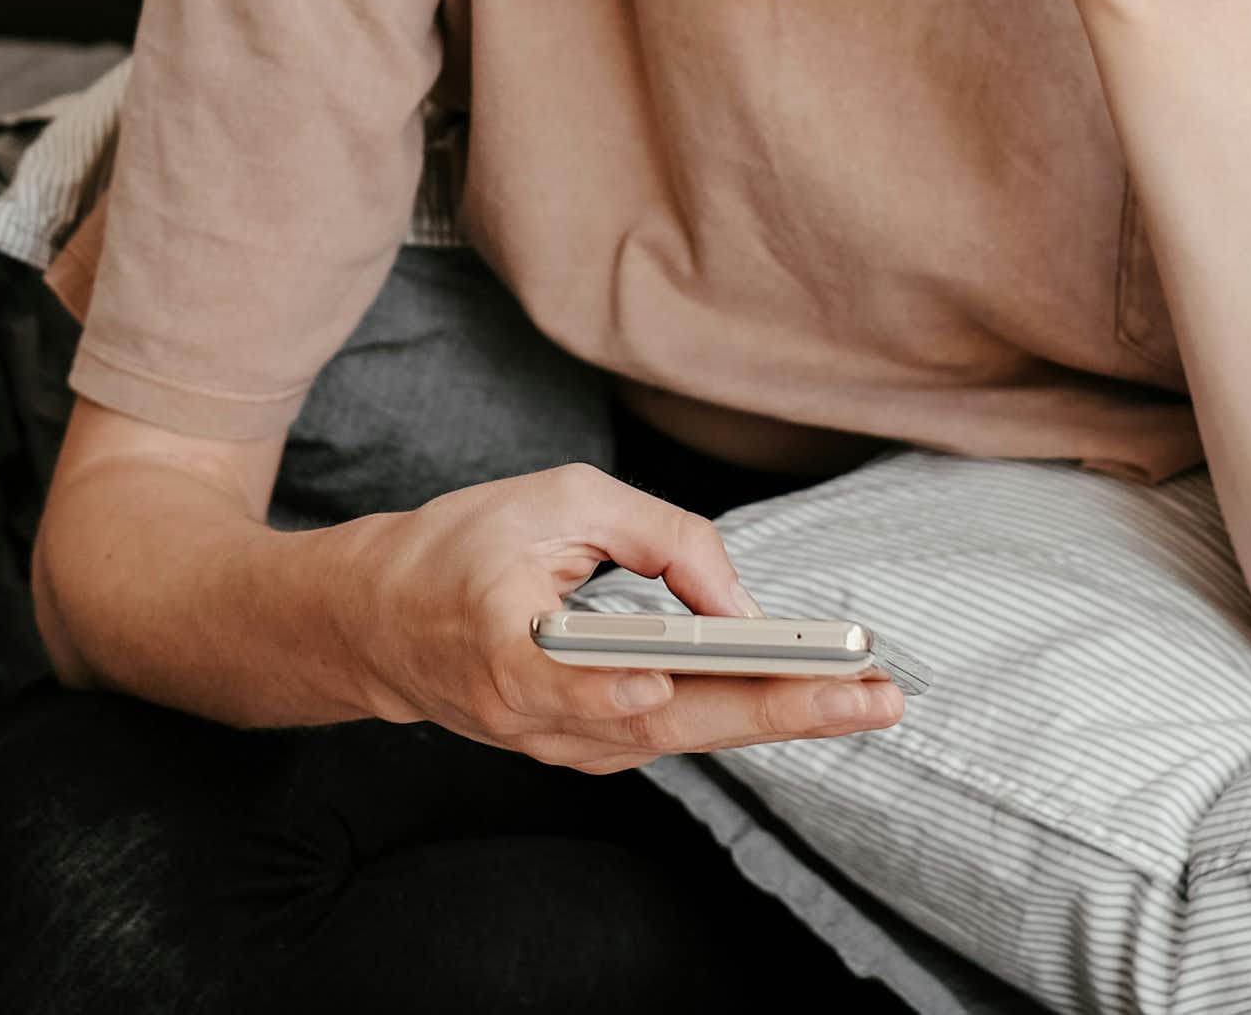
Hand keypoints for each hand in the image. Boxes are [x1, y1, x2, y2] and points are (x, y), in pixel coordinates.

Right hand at [347, 463, 904, 773]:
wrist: (379, 624)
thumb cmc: (464, 546)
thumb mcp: (558, 500)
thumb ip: (656, 538)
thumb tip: (740, 605)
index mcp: (503, 647)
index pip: (568, 679)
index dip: (619, 688)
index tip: (668, 682)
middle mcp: (537, 717)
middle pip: (669, 722)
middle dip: (780, 711)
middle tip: (872, 693)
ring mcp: (562, 746)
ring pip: (684, 737)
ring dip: (780, 719)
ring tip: (867, 695)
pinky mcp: (584, 749)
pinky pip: (673, 734)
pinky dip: (744, 717)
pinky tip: (809, 701)